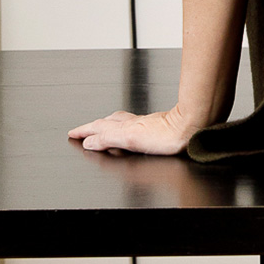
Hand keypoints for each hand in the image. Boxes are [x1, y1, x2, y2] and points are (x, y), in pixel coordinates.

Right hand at [68, 107, 191, 155]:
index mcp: (124, 127)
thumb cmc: (167, 135)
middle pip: (107, 122)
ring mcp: (144, 124)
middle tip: (81, 130)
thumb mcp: (130, 139)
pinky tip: (130, 129)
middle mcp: (132, 123)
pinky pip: (132, 124)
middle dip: (92, 127)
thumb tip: (90, 142)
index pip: (99, 128)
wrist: (190, 127)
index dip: (85, 131)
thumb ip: (109, 139)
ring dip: (107, 125)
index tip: (73, 133)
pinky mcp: (155, 127)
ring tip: (100, 127)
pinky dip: (123, 126)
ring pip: (119, 122)